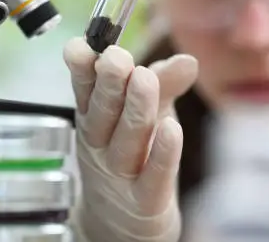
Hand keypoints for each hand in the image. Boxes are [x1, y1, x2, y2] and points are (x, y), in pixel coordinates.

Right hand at [63, 37, 197, 241]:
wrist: (125, 221)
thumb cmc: (135, 154)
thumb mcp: (146, 113)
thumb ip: (164, 85)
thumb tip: (188, 60)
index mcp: (95, 118)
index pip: (85, 91)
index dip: (81, 69)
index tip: (79, 46)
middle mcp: (101, 145)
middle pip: (102, 112)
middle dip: (109, 83)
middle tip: (116, 56)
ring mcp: (120, 174)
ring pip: (126, 141)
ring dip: (135, 109)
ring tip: (144, 78)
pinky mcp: (145, 201)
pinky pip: (153, 177)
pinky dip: (162, 154)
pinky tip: (173, 128)